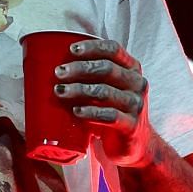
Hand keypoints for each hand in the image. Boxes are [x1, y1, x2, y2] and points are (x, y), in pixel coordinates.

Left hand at [53, 38, 152, 167]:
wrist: (133, 144)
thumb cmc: (113, 110)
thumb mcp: (108, 89)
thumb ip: (91, 77)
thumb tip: (55, 68)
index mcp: (131, 68)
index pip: (114, 50)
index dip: (92, 47)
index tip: (71, 50)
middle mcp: (137, 83)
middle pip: (107, 69)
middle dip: (80, 68)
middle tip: (59, 72)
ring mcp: (136, 105)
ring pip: (105, 92)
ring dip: (80, 90)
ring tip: (60, 91)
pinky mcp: (131, 126)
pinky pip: (110, 116)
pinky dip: (90, 112)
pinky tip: (76, 111)